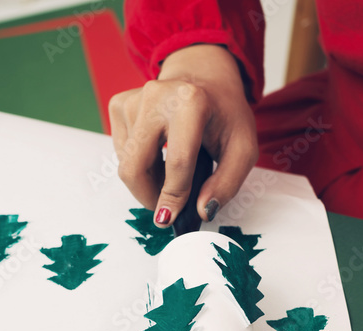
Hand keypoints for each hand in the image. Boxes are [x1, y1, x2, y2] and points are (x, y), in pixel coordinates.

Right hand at [108, 44, 258, 225]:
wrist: (204, 78)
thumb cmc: (225, 115)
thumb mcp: (243, 149)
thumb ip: (226, 184)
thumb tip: (202, 211)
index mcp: (191, 103)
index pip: (177, 162)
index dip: (173, 197)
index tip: (168, 219)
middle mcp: (156, 97)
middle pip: (136, 166)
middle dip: (148, 195)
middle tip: (167, 207)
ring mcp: (134, 99)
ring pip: (126, 163)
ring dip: (147, 180)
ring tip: (172, 174)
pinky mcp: (120, 104)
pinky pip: (121, 152)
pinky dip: (138, 163)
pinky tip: (158, 154)